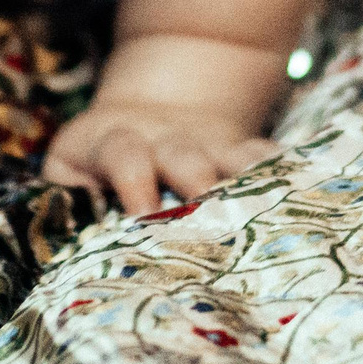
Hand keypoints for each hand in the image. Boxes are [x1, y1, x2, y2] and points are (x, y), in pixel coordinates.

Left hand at [44, 99, 278, 215]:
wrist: (145, 111)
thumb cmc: (94, 164)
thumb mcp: (69, 171)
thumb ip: (66, 202)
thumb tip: (63, 252)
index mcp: (113, 142)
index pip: (122, 152)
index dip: (133, 179)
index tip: (143, 214)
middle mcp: (163, 140)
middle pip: (182, 153)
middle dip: (197, 181)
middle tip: (208, 214)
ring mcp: (205, 144)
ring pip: (227, 156)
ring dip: (242, 183)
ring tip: (258, 213)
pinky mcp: (236, 150)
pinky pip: (263, 157)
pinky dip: (278, 173)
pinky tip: (299, 192)